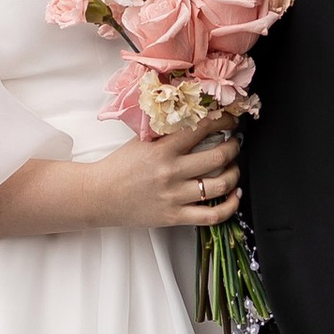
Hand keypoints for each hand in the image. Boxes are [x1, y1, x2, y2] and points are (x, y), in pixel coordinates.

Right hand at [95, 113, 243, 229]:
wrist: (99, 196)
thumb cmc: (119, 167)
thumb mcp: (140, 141)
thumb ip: (165, 131)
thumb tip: (192, 116)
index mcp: (162, 149)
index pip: (201, 129)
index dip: (223, 121)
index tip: (230, 119)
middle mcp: (171, 172)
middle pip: (217, 157)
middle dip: (233, 146)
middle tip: (234, 142)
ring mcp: (174, 196)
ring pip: (220, 185)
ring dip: (234, 173)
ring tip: (233, 167)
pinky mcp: (175, 216)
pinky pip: (211, 216)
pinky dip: (229, 206)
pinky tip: (234, 196)